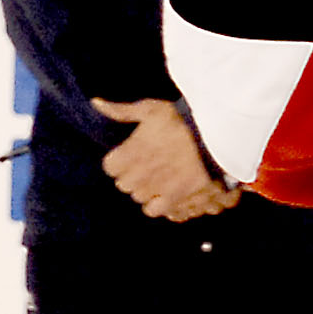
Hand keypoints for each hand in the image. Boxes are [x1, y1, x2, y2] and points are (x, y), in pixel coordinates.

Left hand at [92, 97, 237, 220]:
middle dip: (135, 176)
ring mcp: (156, 188)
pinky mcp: (175, 199)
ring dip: (148, 191)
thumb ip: (122, 110)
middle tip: (151, 166)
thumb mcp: (151, 109)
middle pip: (125, 184)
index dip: (121, 161)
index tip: (132, 155)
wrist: (217, 137)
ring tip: (162, 180)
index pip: (110, 167)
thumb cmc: (183, 120)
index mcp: (129, 153)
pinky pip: (157, 210)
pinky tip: (169, 194)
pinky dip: (161, 205)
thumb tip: (95, 102)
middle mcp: (138, 174)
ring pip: (140, 198)